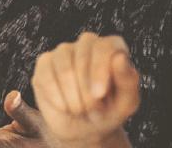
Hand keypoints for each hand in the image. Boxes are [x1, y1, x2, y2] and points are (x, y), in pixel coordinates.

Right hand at [31, 33, 139, 147]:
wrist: (84, 128)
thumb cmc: (109, 112)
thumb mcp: (126, 103)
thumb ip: (128, 80)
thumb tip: (119, 56)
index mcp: (112, 48)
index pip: (104, 46)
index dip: (99, 70)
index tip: (99, 94)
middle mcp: (87, 44)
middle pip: (82, 56)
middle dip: (86, 89)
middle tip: (92, 109)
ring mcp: (63, 51)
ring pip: (63, 67)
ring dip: (72, 96)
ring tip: (80, 109)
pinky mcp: (44, 63)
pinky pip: (46, 76)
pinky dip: (56, 97)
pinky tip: (64, 106)